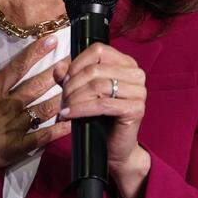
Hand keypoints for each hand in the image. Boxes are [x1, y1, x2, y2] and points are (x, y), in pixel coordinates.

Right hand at [0, 35, 71, 183]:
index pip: (18, 67)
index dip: (36, 53)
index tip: (52, 40)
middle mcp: (8, 105)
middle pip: (37, 85)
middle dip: (57, 72)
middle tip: (74, 61)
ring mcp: (15, 127)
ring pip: (44, 108)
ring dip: (62, 97)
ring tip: (79, 87)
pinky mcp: (18, 147)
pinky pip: (43, 137)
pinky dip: (59, 130)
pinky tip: (73, 122)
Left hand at [53, 43, 146, 168]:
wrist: (114, 147)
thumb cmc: (99, 117)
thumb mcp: (82, 92)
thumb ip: (70, 77)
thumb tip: (58, 68)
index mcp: (126, 63)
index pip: (98, 50)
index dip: (76, 63)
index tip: (64, 80)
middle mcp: (136, 73)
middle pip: (95, 69)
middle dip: (72, 85)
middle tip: (62, 100)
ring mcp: (139, 91)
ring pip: (97, 86)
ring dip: (75, 98)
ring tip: (64, 109)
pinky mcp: (136, 109)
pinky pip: (102, 105)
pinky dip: (81, 109)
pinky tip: (68, 115)